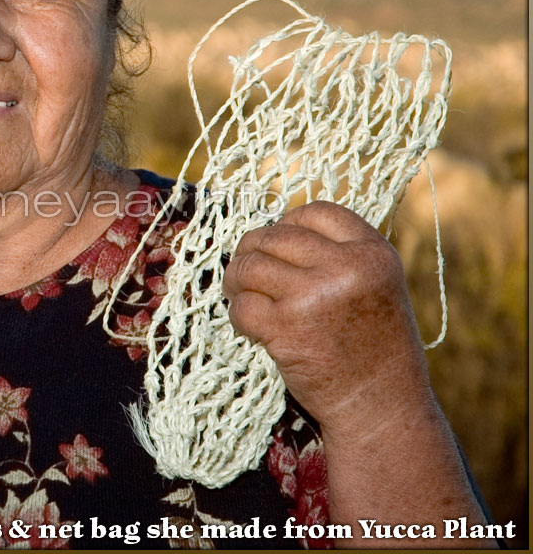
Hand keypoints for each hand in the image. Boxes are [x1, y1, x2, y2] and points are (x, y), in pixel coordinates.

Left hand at [223, 201, 433, 432]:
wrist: (381, 406)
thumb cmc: (375, 347)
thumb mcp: (376, 286)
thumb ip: (339, 255)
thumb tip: (275, 230)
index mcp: (373, 253)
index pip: (315, 212)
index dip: (288, 224)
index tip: (279, 246)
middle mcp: (346, 268)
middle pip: (273, 236)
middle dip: (251, 252)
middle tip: (247, 274)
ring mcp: (313, 297)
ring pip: (249, 267)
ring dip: (236, 282)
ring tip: (242, 296)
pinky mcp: (286, 328)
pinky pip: (241, 306)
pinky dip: (238, 315)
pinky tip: (251, 326)